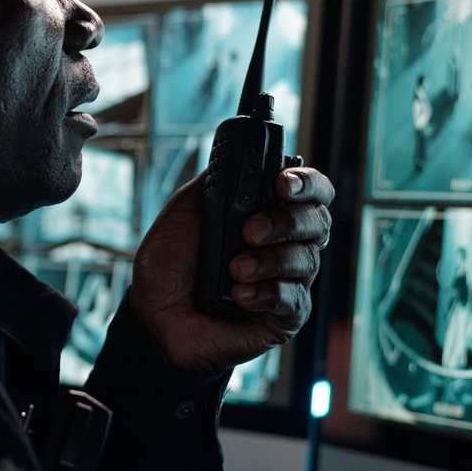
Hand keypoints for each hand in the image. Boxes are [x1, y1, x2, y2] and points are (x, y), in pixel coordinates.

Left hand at [127, 166, 332, 375]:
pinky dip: (268, 292)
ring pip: (307, 260)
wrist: (152, 315)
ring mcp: (287, 281)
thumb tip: (238, 153)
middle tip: (249, 230)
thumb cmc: (168, 265)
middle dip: (286, 221)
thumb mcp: (184, 212)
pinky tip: (240, 295)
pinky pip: (295, 299)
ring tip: (234, 269)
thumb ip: (215, 183)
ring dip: (270, 260)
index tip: (282, 182)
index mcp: (267, 215)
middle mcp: (284, 245)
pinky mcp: (284, 317)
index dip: (306, 183)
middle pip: (318, 221)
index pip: (310, 192)